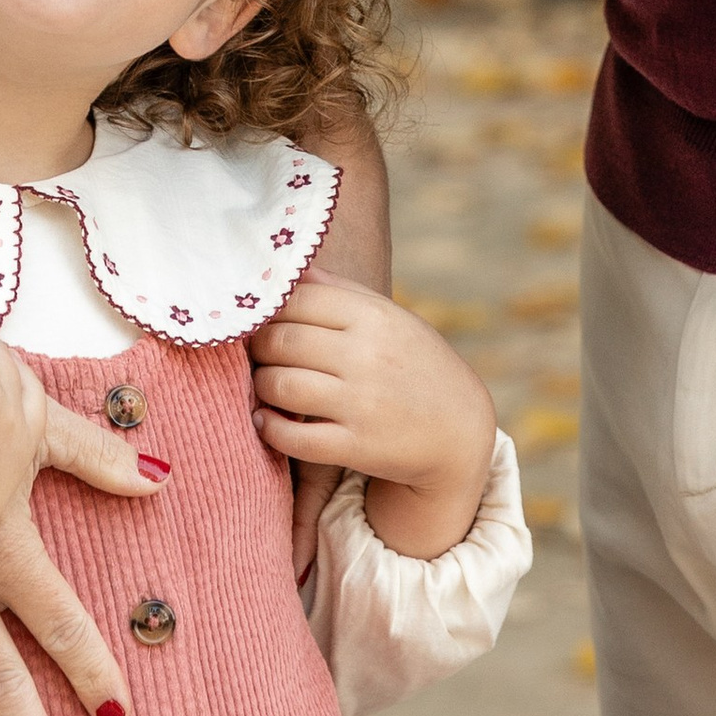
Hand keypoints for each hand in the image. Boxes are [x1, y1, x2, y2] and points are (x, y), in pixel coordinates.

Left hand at [251, 276, 497, 561]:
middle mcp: (366, 355)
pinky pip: (293, 437)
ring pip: (280, 386)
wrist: (459, 430)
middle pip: (281, 341)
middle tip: (256, 354)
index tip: (259, 319)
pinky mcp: (355, 445)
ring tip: (263, 385)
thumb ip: (340, 293)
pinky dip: (269, 428)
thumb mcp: (390, 318)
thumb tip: (288, 270)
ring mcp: (361, 402)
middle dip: (258, 348)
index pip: (296, 298)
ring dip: (260, 386)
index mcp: (373, 316)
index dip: (267, 308)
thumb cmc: (414, 364)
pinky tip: (266, 421)